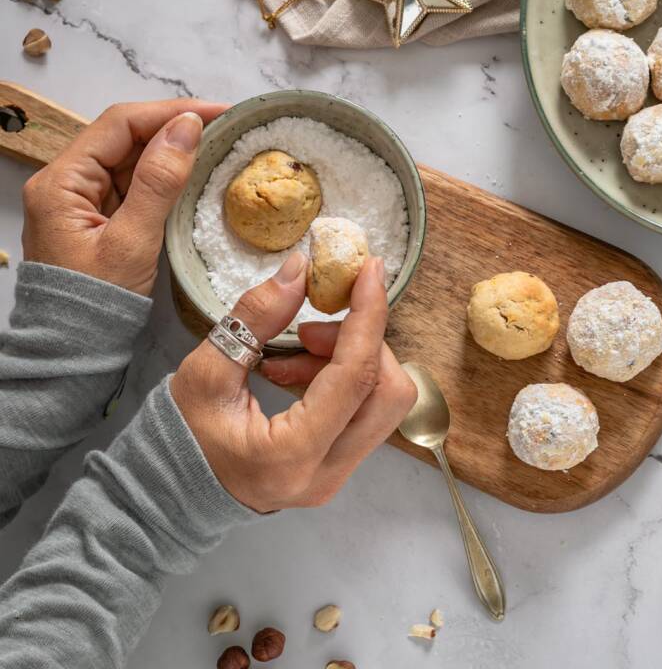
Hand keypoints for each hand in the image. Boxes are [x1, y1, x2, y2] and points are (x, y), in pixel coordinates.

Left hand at [22, 99, 227, 295]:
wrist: (72, 348)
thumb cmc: (97, 301)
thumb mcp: (132, 241)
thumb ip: (159, 181)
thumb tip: (188, 127)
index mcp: (62, 181)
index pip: (120, 124)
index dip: (171, 112)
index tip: (219, 112)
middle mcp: (65, 181)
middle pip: (124, 136)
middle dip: (175, 126)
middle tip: (225, 125)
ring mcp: (79, 197)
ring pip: (130, 156)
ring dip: (172, 148)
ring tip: (217, 142)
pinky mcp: (96, 214)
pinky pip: (132, 181)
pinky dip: (164, 173)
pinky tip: (192, 170)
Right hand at [171, 253, 416, 511]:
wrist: (170, 491)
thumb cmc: (180, 434)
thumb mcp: (205, 371)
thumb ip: (256, 318)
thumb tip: (300, 271)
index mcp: (290, 455)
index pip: (356, 378)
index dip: (370, 318)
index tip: (371, 271)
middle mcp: (326, 474)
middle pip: (390, 394)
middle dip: (365, 343)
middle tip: (315, 325)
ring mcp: (337, 477)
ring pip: (382, 403)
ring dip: (352, 360)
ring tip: (296, 349)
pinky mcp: (339, 468)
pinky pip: (365, 413)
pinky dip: (343, 380)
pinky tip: (298, 370)